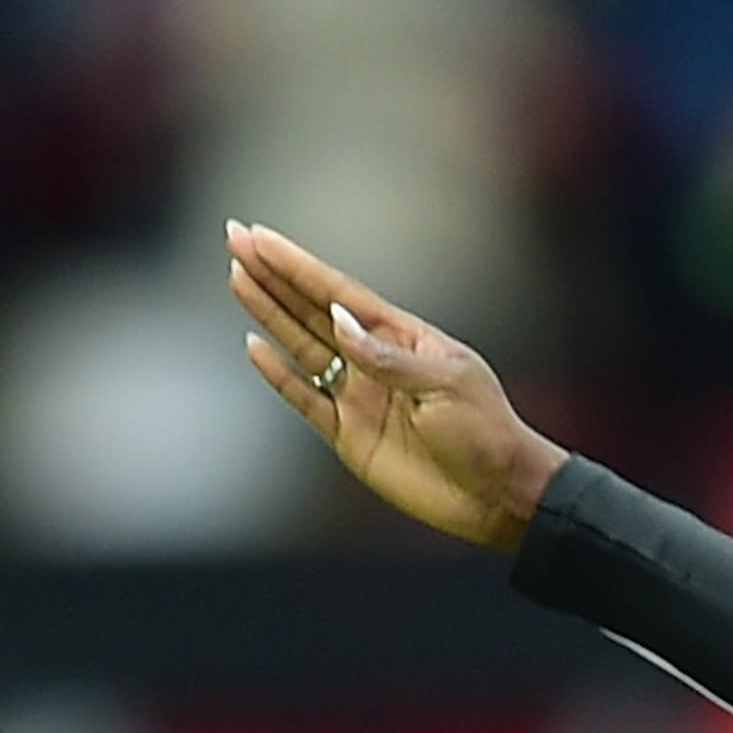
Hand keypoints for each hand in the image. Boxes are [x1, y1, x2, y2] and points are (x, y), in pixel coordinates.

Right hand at [226, 223, 567, 553]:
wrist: (497, 495)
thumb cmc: (486, 432)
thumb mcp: (446, 386)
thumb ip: (387, 358)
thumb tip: (338, 322)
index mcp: (403, 337)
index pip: (340, 292)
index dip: (298, 265)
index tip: (261, 236)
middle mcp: (374, 360)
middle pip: (312, 309)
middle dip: (274, 275)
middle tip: (234, 238)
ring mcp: (358, 396)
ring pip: (301, 345)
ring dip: (269, 313)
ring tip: (237, 277)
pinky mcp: (348, 435)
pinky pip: (304, 399)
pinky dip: (279, 375)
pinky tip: (254, 346)